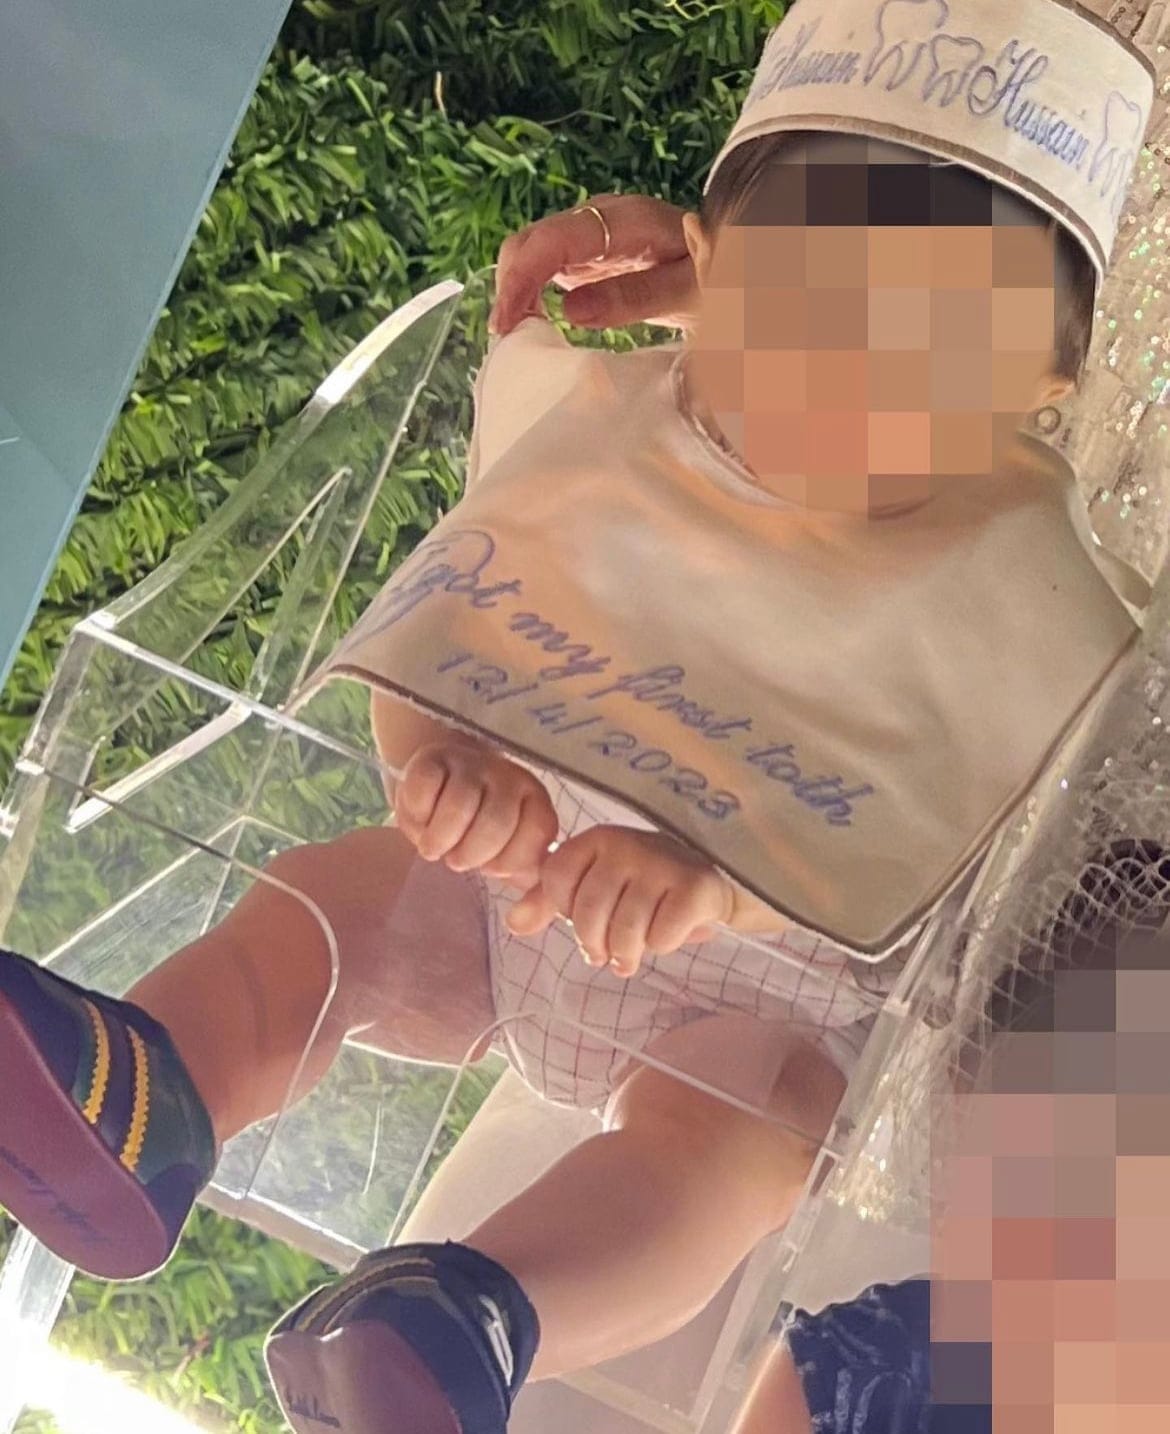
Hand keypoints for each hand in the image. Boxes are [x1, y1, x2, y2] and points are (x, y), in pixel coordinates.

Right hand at [392, 738, 558, 889]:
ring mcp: (472, 764)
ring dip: (440, 838)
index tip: (490, 864)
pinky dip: (417, 815)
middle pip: (496, 823)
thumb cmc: (483, 831)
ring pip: (459, 805)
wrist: (447, 784)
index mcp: (537, 804)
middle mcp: (510, 778)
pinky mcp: (433, 758)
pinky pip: (424, 788)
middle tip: (458, 858)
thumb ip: (534, 897)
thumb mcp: (513, 860)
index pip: (533, 841)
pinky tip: (421, 819)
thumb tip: (519, 924)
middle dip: (471, 853)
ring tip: (435, 845)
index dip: (505, 864)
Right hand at [489, 194, 699, 336]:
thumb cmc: (718, 276)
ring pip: (529, 253)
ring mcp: (589, 234)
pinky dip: (528, 295)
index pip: (553, 241)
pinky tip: (532, 326)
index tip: (505, 325)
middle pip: (529, 242)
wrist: (733, 259)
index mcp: (625, 221)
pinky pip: (543, 267)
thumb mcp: (688, 292)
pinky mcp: (586, 253)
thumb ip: (635, 297)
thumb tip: (569, 309)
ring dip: (514, 293)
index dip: (520, 280)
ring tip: (516, 337)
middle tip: (507, 340)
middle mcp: (598, 219)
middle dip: (508, 288)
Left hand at [504, 825, 734, 977]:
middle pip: (587, 914)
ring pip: (624, 932)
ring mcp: (662, 863)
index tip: (584, 916)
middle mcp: (626, 844)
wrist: (710, 878)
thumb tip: (513, 924)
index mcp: (596, 839)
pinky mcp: (694, 887)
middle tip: (607, 951)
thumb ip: (546, 902)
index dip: (565, 910)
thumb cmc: (641, 884)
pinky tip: (666, 934)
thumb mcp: (592, 885)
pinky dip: (661, 946)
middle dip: (594, 944)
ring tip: (631, 953)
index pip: (555, 880)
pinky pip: (660, 937)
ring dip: (627, 953)